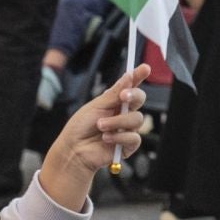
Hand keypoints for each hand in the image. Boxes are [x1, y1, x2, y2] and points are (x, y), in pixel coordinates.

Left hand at [38, 64, 148, 210]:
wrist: (74, 150)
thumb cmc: (80, 128)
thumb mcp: (95, 106)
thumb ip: (113, 93)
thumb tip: (128, 76)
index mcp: (115, 101)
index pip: (130, 86)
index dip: (138, 76)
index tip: (145, 68)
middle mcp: (123, 113)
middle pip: (140, 99)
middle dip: (133, 96)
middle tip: (123, 97)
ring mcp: (126, 129)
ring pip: (136, 119)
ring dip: (118, 122)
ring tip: (101, 127)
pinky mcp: (128, 145)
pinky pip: (134, 138)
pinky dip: (119, 137)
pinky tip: (106, 139)